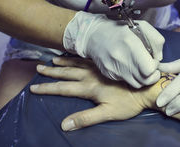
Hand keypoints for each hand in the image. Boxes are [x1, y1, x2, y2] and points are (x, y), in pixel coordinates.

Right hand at [30, 57, 152, 130]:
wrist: (146, 87)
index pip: (63, 88)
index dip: (47, 88)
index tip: (33, 87)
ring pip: (76, 64)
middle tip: (38, 68)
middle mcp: (91, 76)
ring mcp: (99, 69)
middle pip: (66, 73)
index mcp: (89, 88)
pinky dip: (77, 57)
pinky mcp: (106, 65)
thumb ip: (86, 118)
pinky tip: (74, 55)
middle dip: (51, 72)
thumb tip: (64, 125)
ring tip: (51, 60)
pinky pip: (87, 59)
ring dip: (63, 63)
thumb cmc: (128, 103)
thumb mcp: (107, 114)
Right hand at [63, 11, 164, 87]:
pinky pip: (126, 81)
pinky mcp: (109, 74)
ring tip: (140, 66)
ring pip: (137, 84)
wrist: (94, 35)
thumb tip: (159, 58)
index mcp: (131, 43)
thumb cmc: (121, 29)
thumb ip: (156, 40)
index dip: (155, 66)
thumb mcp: (142, 26)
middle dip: (151, 75)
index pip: (149, 69)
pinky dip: (131, 76)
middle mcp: (121, 58)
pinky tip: (128, 65)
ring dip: (142, 78)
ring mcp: (113, 68)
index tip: (153, 60)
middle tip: (150, 66)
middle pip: (145, 79)